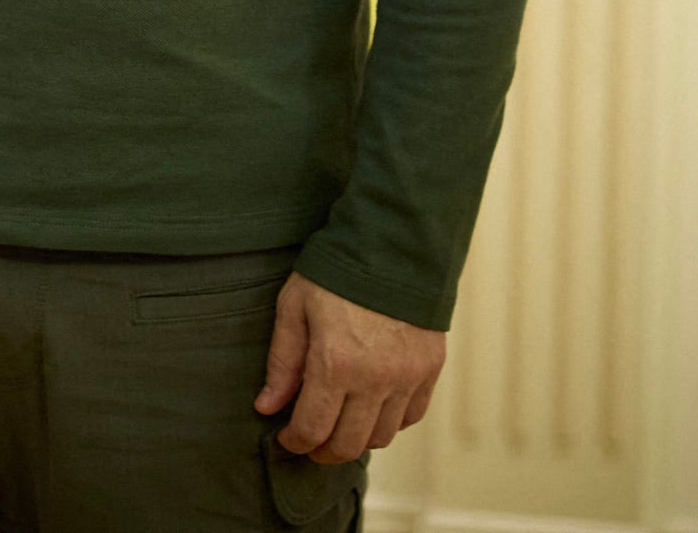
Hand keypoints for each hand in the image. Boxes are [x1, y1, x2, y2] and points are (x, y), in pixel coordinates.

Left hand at [254, 273, 445, 463]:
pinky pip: (410, 416)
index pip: (313, 429)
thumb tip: (267, 407)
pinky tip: (370, 408)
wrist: (391, 246)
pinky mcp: (430, 370)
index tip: (287, 438)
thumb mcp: (293, 309)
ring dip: (356, 438)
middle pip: (349, 444)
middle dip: (324, 451)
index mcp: (335, 364)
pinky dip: (389, 422)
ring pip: (381, 437)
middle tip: (310, 441)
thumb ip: (282, 363)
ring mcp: (407, 378)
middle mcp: (375, 380)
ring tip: (339, 423)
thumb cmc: (334, 273)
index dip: (295, 442)